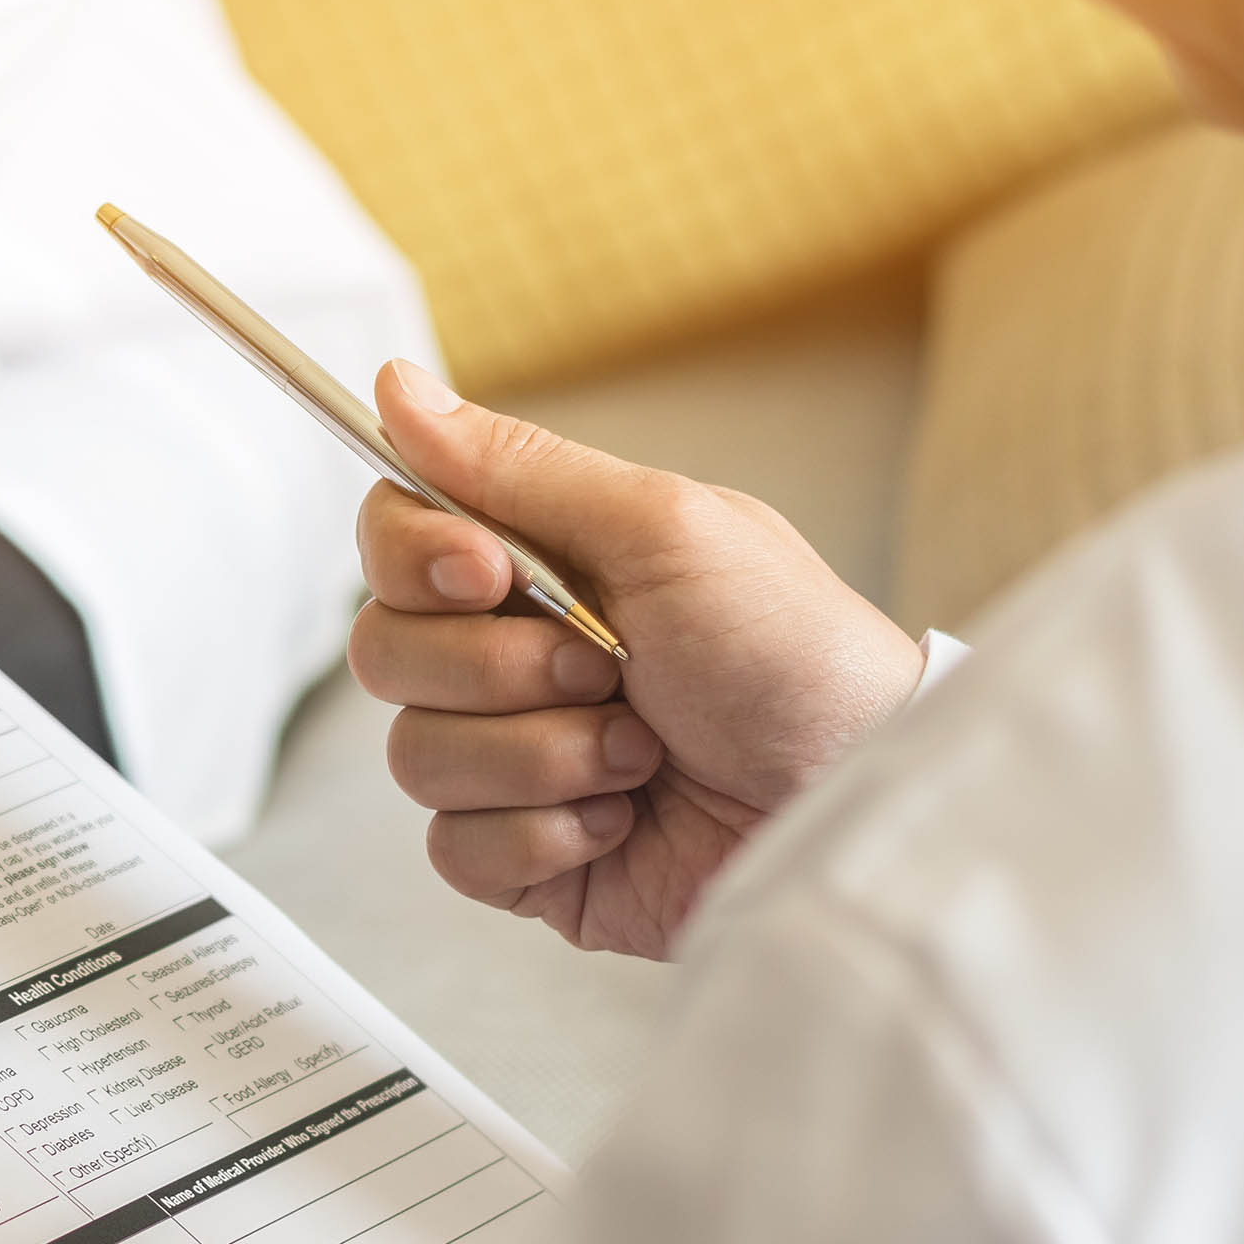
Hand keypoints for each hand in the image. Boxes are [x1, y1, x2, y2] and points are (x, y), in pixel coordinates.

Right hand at [348, 361, 924, 957]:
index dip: (415, 557)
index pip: (395, 536)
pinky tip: (622, 818)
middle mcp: (513, 658)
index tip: (486, 571)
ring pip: (416, 756)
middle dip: (500, 669)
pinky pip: (456, 849)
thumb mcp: (664, 529)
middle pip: (386, 650)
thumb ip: (516, 464)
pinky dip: (544, 835)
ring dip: (541, 756)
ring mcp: (514, 760)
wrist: (857, 803)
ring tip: (641, 753)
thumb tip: (396, 386)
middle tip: (609, 669)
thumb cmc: (796, 656)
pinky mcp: (528, 857)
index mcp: (541, 566)